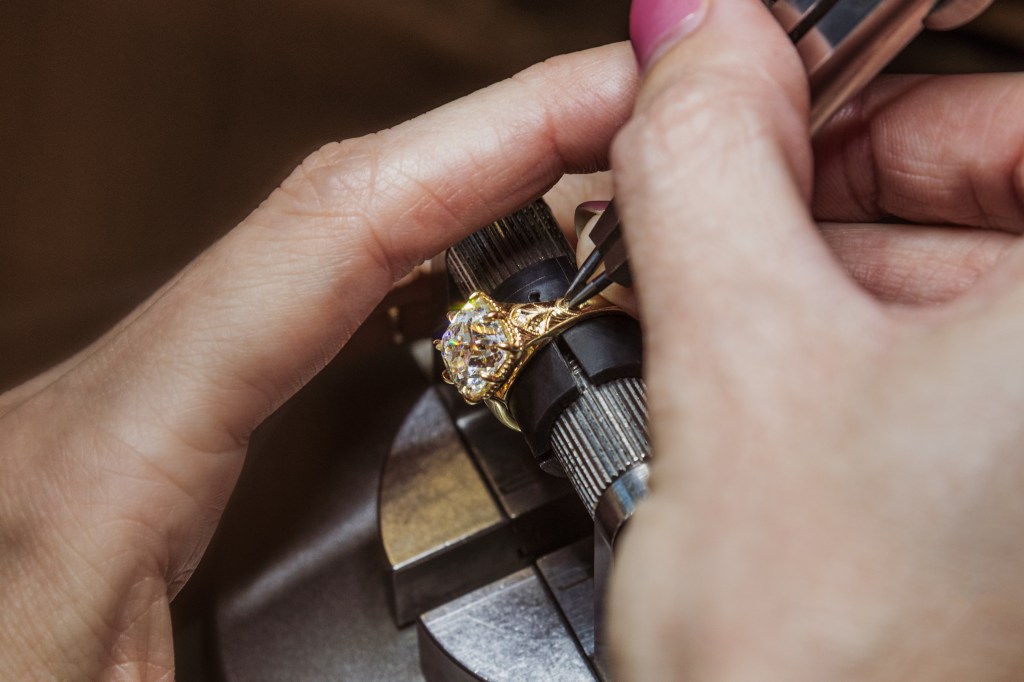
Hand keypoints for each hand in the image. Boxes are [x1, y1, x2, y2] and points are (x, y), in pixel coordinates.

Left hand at [0, 44, 638, 678]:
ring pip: (316, 240)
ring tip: (582, 183)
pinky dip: (401, 255)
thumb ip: (317, 665)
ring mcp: (133, 396)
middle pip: (334, 206)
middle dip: (497, 143)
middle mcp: (110, 395)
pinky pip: (291, 301)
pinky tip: (464, 268)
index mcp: (102, 461)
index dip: (482, 148)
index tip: (602, 106)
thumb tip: (495, 661)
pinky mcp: (149, 425)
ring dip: (457, 190)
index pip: (327, 240)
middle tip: (629, 130)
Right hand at [609, 0, 1023, 678]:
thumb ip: (706, 173)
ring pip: (974, 269)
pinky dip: (867, 340)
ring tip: (744, 329)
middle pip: (1003, 174)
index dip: (891, 71)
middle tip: (735, 205)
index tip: (787, 87)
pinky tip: (792, 388)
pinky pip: (963, 355)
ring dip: (836, 270)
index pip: (1021, 90)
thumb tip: (693, 40)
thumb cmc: (827, 678)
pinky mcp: (1017, 486)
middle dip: (844, 182)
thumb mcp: (740, 374)